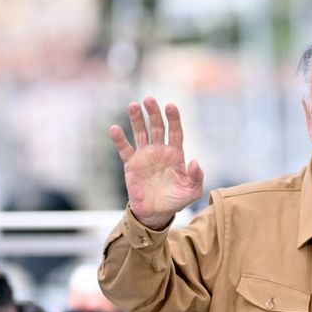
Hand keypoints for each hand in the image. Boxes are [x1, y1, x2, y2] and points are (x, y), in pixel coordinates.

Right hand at [108, 97, 204, 228]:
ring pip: (140, 133)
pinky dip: (119, 139)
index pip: (175, 132)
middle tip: (149, 99)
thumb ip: (196, 177)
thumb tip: (194, 162)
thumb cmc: (176, 200)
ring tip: (133, 105)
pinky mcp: (131, 164)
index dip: (173, 119)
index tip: (170, 106)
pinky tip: (115, 128)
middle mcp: (160, 151)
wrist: (156, 213)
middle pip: (157, 127)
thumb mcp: (192, 191)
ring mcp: (145, 156)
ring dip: (137, 119)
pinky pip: (125, 149)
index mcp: (175, 154)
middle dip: (154, 113)